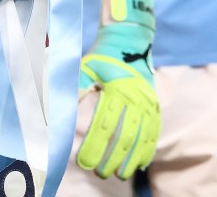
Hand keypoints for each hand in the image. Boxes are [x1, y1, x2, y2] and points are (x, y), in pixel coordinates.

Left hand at [76, 0, 159, 178]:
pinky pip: (153, 133)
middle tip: (99, 174)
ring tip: (119, 175)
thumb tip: (61, 110)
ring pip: (141, 138)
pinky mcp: (155, 107)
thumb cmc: (102, 56)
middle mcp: (136, 99)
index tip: (84, 163)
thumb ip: (76, 89)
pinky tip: (140, 165)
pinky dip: (147, 150)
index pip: (104, 124)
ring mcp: (149, 104)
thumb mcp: (86, 68)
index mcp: (117, 89)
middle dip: (111, 158)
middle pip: (123, 136)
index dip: (94, 146)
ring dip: (130, 159)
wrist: (128, 40)